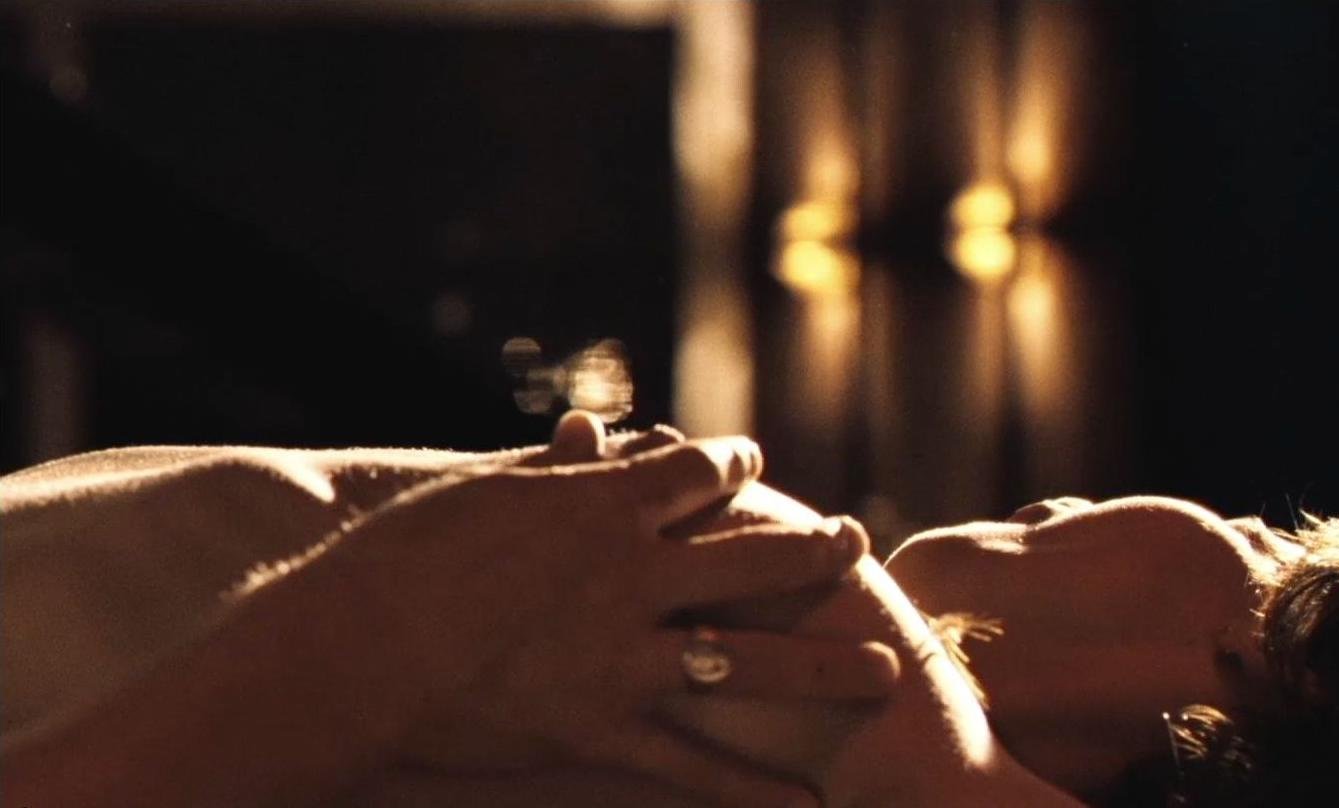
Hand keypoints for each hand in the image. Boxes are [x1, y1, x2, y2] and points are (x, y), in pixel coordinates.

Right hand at [394, 413, 897, 807]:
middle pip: (752, 557)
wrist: (346, 655)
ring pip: (751, 660)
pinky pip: (693, 766)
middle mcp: (630, 576)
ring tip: (885, 669)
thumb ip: (550, 472)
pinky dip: (751, 790)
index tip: (753, 460)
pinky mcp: (599, 729)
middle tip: (858, 543)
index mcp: (600, 505)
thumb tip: (591, 437)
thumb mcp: (478, 495)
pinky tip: (807, 806)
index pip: (693, 474)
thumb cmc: (395, 560)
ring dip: (823, 666)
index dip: (731, 463)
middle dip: (812, 550)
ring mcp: (621, 657)